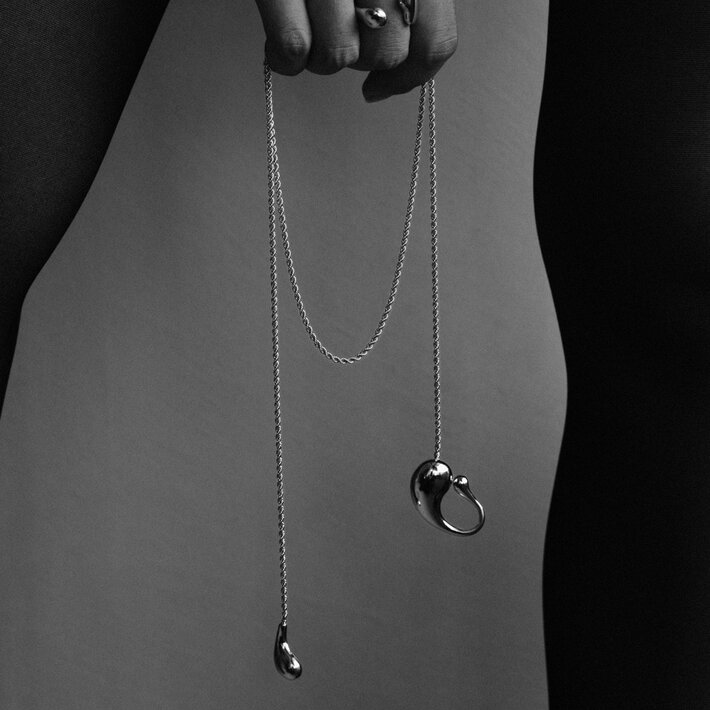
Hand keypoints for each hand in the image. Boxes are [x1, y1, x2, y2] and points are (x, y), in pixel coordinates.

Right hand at [254, 0, 456, 101]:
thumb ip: (409, 3)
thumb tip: (401, 72)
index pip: (434, 40)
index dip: (411, 77)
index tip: (380, 87)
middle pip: (385, 54)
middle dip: (360, 61)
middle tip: (339, 38)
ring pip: (339, 55)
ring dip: (320, 60)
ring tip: (307, 34)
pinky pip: (294, 47)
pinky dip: (286, 60)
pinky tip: (281, 52)